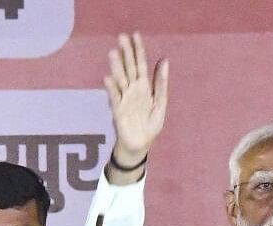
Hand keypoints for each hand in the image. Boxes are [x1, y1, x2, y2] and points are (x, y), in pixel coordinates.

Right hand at [104, 33, 168, 180]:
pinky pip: (114, 98)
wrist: (141, 144)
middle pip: (128, 68)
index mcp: (144, 87)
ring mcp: (124, 99)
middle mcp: (132, 90)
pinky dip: (112, 89)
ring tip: (113, 53)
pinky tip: (109, 79)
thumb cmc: (150, 124)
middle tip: (121, 36)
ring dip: (116, 67)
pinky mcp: (118, 111)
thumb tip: (164, 60)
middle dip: (125, 53)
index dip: (138, 50)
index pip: (140, 64)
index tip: (135, 34)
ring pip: (120, 79)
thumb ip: (161, 83)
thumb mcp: (160, 103)